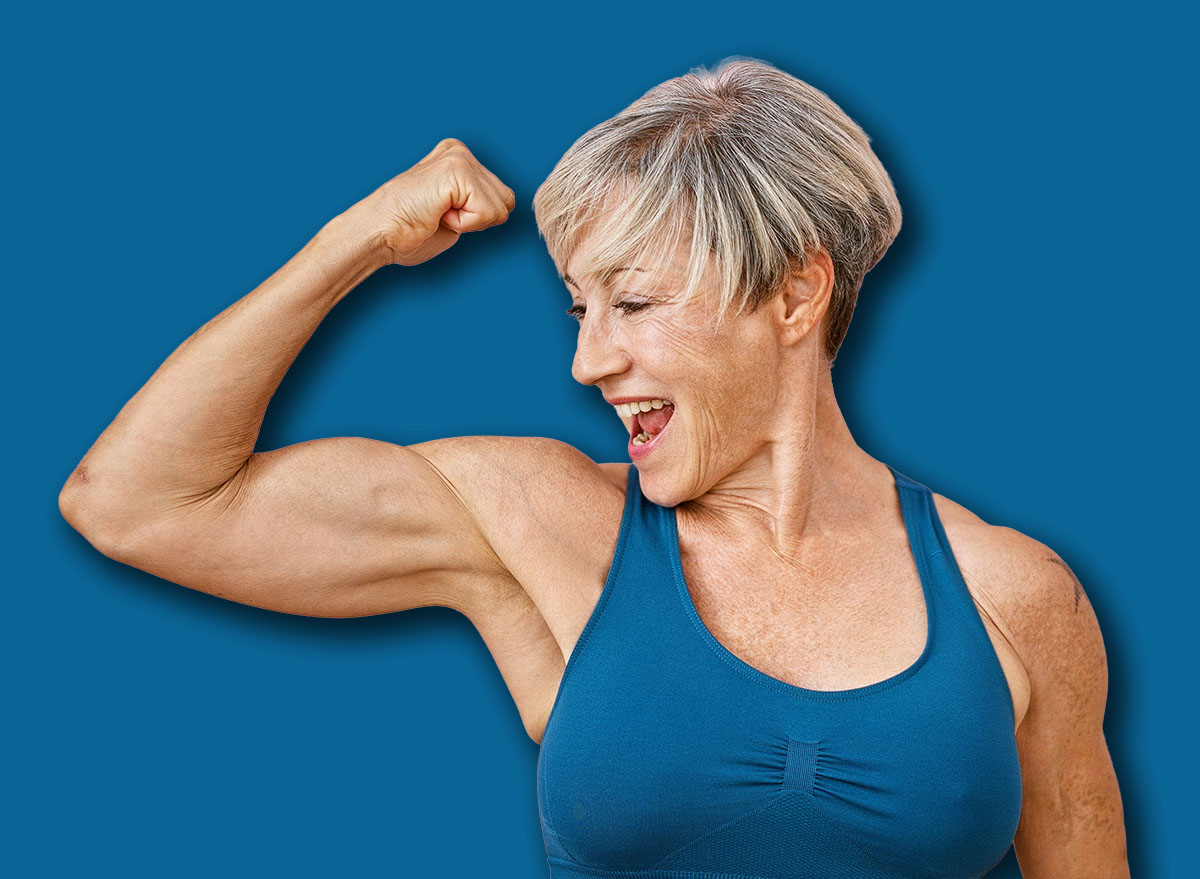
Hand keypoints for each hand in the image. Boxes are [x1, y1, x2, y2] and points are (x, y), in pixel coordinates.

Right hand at [353, 139, 516, 265]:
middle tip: (440, 216)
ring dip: (470, 222)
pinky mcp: (457, 169)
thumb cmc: (409, 232)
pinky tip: (437, 213)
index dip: (477, 220)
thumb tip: (507, 206)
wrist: (378, 234)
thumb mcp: (455, 213)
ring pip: (500, 208)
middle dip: (479, 220)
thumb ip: (478, 204)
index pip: (502, 199)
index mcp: (459, 159)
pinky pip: (486, 212)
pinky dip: (464, 224)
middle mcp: (460, 152)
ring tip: (437, 213)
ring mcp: (459, 157)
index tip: (442, 216)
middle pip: (506, 201)